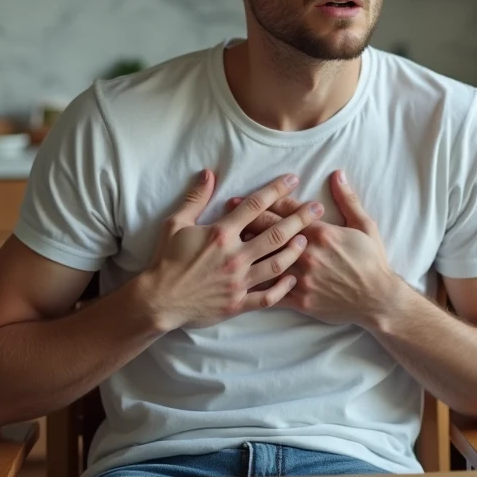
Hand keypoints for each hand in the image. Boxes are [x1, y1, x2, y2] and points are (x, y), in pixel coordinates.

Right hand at [139, 171, 323, 330]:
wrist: (158, 299)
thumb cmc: (165, 259)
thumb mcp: (176, 223)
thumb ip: (196, 199)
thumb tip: (209, 174)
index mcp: (221, 233)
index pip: (255, 206)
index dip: (276, 190)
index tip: (293, 180)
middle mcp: (235, 255)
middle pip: (276, 233)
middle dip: (300, 219)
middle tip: (318, 208)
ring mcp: (239, 281)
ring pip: (277, 264)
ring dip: (295, 250)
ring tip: (308, 240)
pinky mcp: (238, 302)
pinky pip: (267, 297)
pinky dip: (283, 288)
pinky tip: (293, 279)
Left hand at [226, 170, 399, 327]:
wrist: (377, 300)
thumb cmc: (372, 262)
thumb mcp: (365, 226)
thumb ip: (348, 200)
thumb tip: (337, 174)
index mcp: (321, 234)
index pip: (288, 212)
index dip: (268, 200)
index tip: (250, 192)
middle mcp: (307, 254)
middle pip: (271, 232)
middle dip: (249, 218)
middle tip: (229, 207)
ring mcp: (302, 278)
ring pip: (267, 260)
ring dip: (247, 247)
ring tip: (228, 238)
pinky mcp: (300, 300)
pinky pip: (273, 293)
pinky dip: (255, 285)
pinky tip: (238, 278)